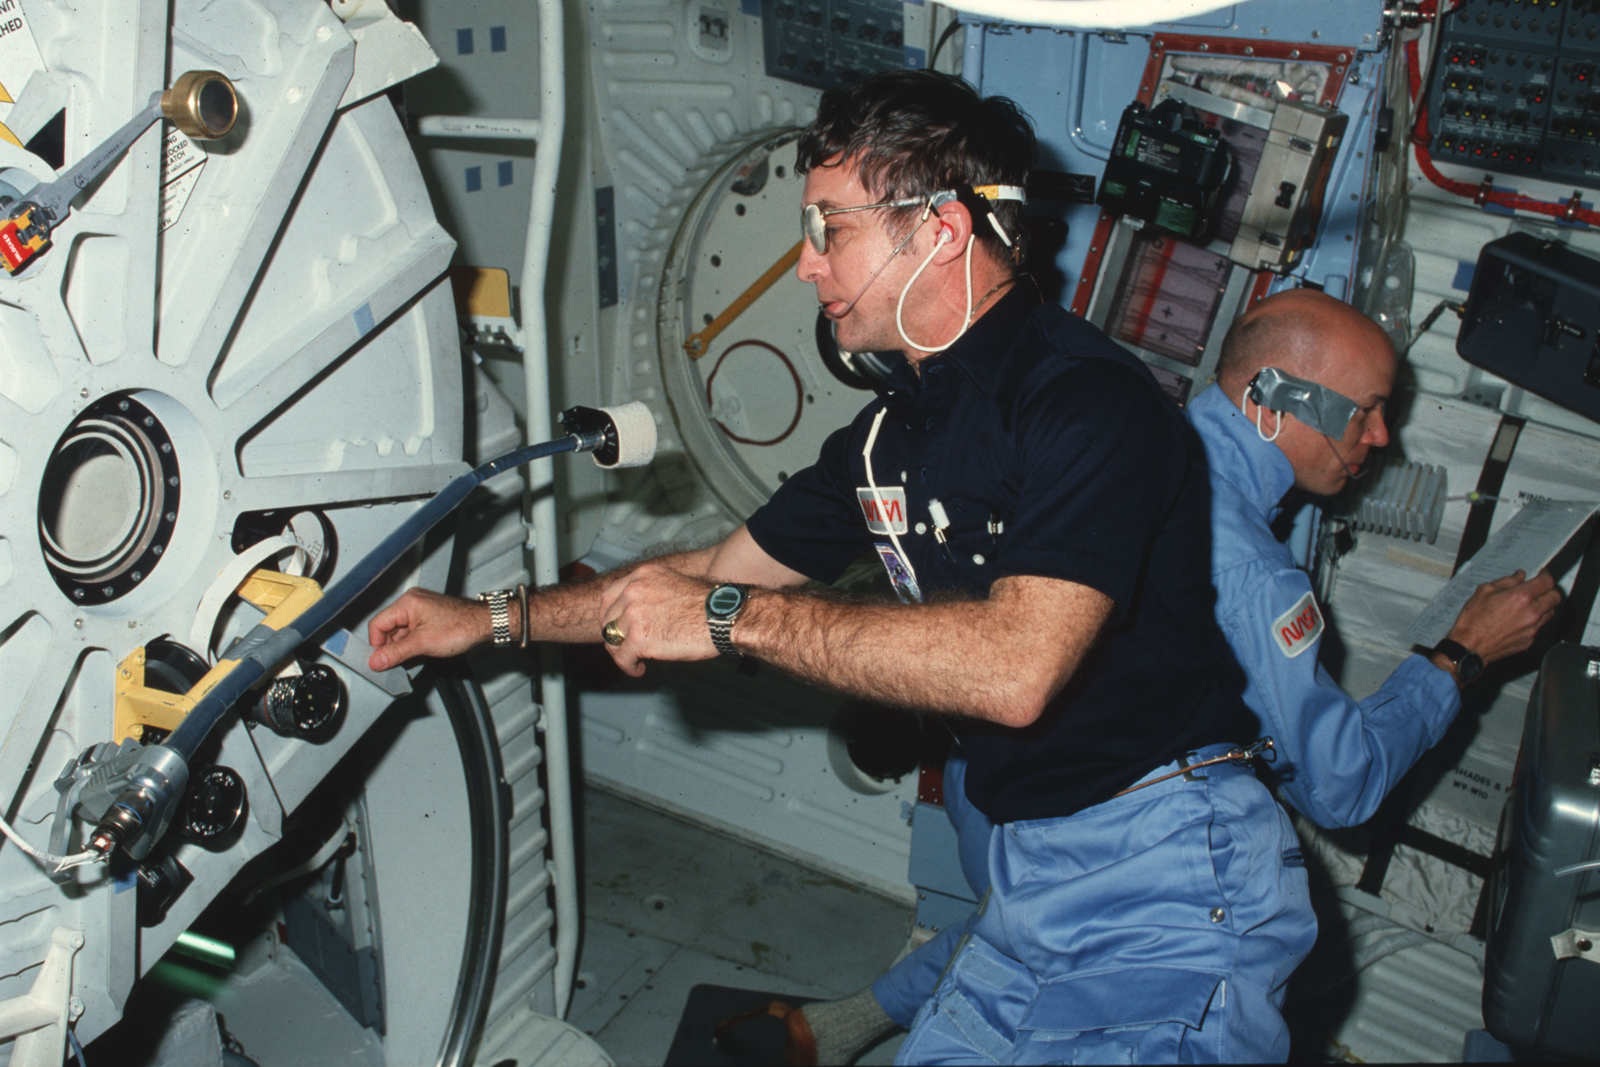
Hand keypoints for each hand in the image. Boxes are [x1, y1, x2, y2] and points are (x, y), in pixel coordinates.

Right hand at [368, 587, 488, 669]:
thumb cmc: (461, 627)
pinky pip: (411, 629)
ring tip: (416, 655)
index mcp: (407, 603)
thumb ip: (396, 653)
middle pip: (388, 627)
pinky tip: (421, 650)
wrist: (485, 624)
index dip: (377, 645)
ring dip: (403, 645)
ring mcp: (420, 607)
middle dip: (392, 646)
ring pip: (400, 630)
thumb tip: (375, 661)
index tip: (382, 660)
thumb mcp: (423, 644)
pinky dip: (412, 641)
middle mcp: (411, 601)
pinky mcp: (428, 614)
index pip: (377, 624)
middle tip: (400, 661)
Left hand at [598, 562, 718, 676]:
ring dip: (621, 654)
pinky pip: (622, 657)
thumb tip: (640, 615)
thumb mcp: (672, 585)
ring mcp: (634, 614)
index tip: (615, 628)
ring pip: (612, 640)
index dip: (608, 615)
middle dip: (613, 637)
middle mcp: (633, 591)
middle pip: (607, 619)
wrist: (723, 617)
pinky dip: (628, 666)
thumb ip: (651, 594)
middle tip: (624, 648)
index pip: (609, 596)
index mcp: (642, 576)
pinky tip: (639, 669)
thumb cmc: (708, 605)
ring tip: (634, 661)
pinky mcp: (639, 638)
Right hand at [1443, 569, 1561, 667]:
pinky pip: (1540, 626)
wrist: (1470, 646)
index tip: (1542, 574)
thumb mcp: (1484, 591)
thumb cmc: (1473, 620)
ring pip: (1551, 612)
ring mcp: (1532, 628)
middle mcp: (1531, 612)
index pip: (1546, 582)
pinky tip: (1521, 618)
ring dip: (1545, 605)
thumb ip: (1506, 581)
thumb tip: (1519, 577)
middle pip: (1555, 597)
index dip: (1546, 575)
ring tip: (1531, 603)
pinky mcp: (1530, 640)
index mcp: (1521, 597)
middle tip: (1540, 588)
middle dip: (1550, 589)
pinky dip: (1535, 620)